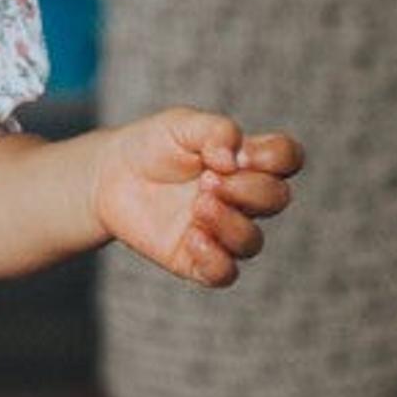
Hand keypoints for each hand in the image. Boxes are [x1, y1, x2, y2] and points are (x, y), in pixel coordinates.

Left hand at [92, 107, 303, 287]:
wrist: (108, 175)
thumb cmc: (151, 146)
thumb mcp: (181, 124)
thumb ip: (216, 131)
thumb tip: (234, 159)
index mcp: (246, 161)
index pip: (287, 159)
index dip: (276, 158)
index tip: (240, 155)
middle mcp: (241, 198)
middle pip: (276, 200)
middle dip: (247, 190)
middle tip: (206, 181)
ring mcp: (220, 230)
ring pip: (252, 241)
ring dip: (230, 224)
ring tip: (198, 206)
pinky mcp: (195, 258)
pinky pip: (224, 273)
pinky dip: (216, 259)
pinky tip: (192, 238)